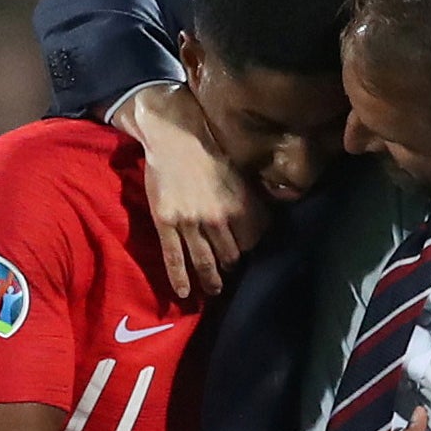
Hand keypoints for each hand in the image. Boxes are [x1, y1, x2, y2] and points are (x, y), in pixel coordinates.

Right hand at [111, 83, 268, 297]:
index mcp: (239, 206)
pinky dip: (180, 278)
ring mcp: (192, 223)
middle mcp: (219, 219)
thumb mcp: (240, 175)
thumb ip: (250, 202)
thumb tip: (263, 225)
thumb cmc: (209, 152)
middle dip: (230, 267)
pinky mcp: (167, 224)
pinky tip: (184, 293)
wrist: (174, 138)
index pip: (252, 242)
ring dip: (211, 280)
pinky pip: (174, 258)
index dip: (249, 251)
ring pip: (204, 261)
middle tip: (228, 273)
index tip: (245, 255)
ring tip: (212, 291)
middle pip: (230, 256)